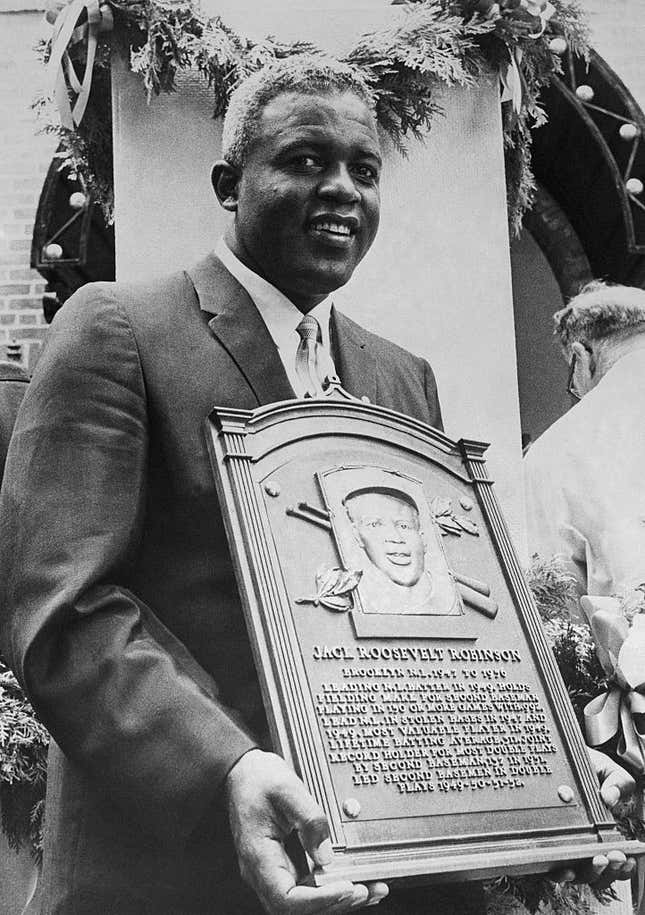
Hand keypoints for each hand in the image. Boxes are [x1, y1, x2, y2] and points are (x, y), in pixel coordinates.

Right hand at [225, 749, 388, 913]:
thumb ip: (309, 819)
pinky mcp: (284, 865)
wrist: (243, 771)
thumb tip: (326, 855)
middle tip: (364, 890)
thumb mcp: (287, 789)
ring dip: (335, 901)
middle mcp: (262, 872)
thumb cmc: (257, 779)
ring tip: (367, 889)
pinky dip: (330, 890)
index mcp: (258, 856)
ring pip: (303, 903)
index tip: (345, 887)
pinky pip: (306, 887)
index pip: (286, 898)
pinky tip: (353, 882)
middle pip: (296, 908)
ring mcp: (273, 871)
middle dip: (333, 903)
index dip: (318, 900)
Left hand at [552, 748, 635, 888]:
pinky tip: (565, 867)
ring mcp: (562, 847)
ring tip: (595, 859)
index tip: (625, 858)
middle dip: (607, 870)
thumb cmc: (586, 768)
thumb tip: (609, 798)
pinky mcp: (541, 845)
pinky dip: (559, 873)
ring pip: (577, 874)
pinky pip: (548, 867)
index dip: (622, 868)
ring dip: (588, 872)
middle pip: (597, 874)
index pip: (614, 864)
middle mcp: (582, 846)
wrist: (559, 758)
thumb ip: (617, 782)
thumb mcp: (606, 771)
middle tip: (610, 856)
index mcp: (602, 835)